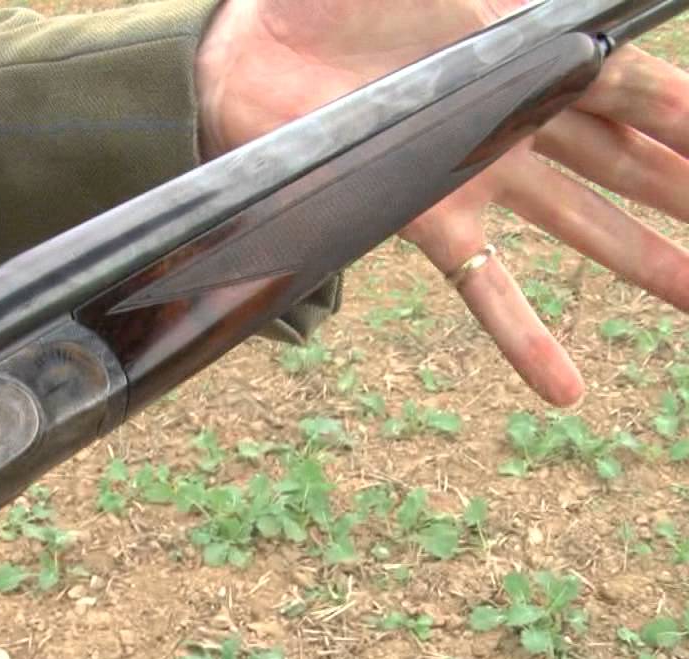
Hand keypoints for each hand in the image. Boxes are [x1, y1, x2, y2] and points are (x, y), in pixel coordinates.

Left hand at [197, 0, 688, 406]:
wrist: (245, 47)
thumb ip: (524, 15)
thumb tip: (607, 16)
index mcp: (531, 52)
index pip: (640, 91)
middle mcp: (515, 117)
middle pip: (628, 163)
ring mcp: (472, 171)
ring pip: (580, 224)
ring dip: (645, 264)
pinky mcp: (419, 213)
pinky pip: (482, 283)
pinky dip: (520, 336)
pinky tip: (566, 389)